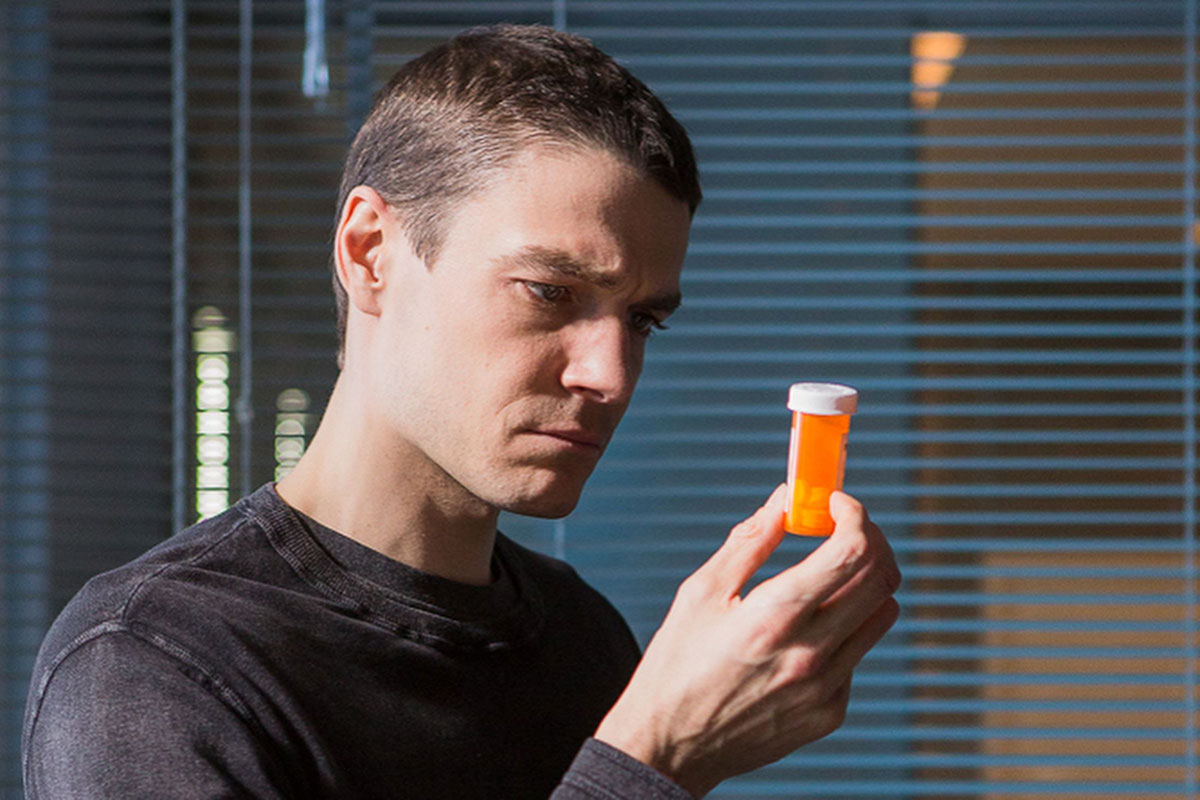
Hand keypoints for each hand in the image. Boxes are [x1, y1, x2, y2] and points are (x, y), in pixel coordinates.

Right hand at [593, 485, 900, 797]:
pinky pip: (858, 653)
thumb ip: (750, 541)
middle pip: (878, 578)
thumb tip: (785, 500)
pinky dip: (847, 625)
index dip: (854, 515)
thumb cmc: (678, 662)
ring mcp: (826, 688)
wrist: (671, 745)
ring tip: (830, 570)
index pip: (850, 553)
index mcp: (774, 618)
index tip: (835, 502)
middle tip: (843, 526)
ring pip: (881, 614)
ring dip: (865, 579)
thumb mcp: (702, 592)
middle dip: (869, 538)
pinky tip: (809, 626)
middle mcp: (810, 654)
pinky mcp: (831, 711)